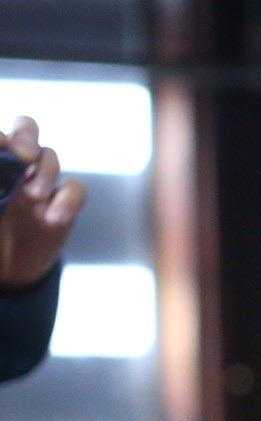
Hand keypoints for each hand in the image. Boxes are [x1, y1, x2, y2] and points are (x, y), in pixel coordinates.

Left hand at [0, 116, 86, 289]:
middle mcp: (16, 167)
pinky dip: (68, 201)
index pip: (0, 137)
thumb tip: (1, 160)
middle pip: (27, 130)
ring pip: (50, 158)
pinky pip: (76, 189)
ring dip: (44, 172)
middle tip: (22, 156)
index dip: (1, 137)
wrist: (8, 273)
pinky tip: (53, 219)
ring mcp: (41, 185)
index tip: (0, 146)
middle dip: (26, 138)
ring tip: (33, 196)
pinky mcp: (64, 206)